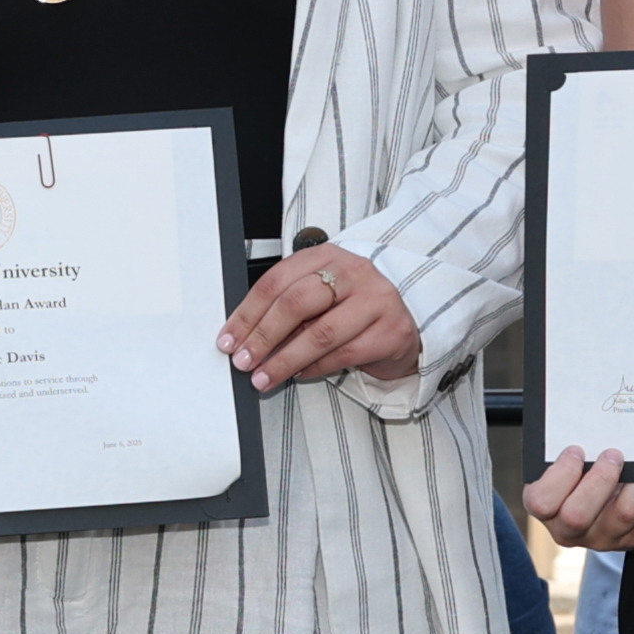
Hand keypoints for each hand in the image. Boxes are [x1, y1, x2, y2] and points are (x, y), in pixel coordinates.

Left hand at [218, 241, 420, 390]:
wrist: (405, 325)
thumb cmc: (354, 310)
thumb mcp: (319, 298)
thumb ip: (288, 309)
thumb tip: (245, 338)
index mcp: (326, 257)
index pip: (276, 281)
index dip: (247, 313)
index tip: (229, 339)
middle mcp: (353, 272)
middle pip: (296, 302)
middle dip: (262, 336)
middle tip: (243, 360)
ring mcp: (375, 300)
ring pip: (320, 333)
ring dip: (285, 360)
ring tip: (264, 377)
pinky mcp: (391, 331)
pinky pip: (343, 354)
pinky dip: (315, 368)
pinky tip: (299, 375)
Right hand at [518, 446, 633, 552]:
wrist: (600, 499)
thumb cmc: (577, 474)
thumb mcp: (563, 465)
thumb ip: (569, 453)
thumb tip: (592, 425)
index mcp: (545, 509)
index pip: (542, 502)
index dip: (561, 475)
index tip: (576, 451)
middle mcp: (569, 531)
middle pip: (578, 516)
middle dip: (599, 480)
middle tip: (612, 454)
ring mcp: (601, 538)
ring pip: (623, 515)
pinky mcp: (632, 537)